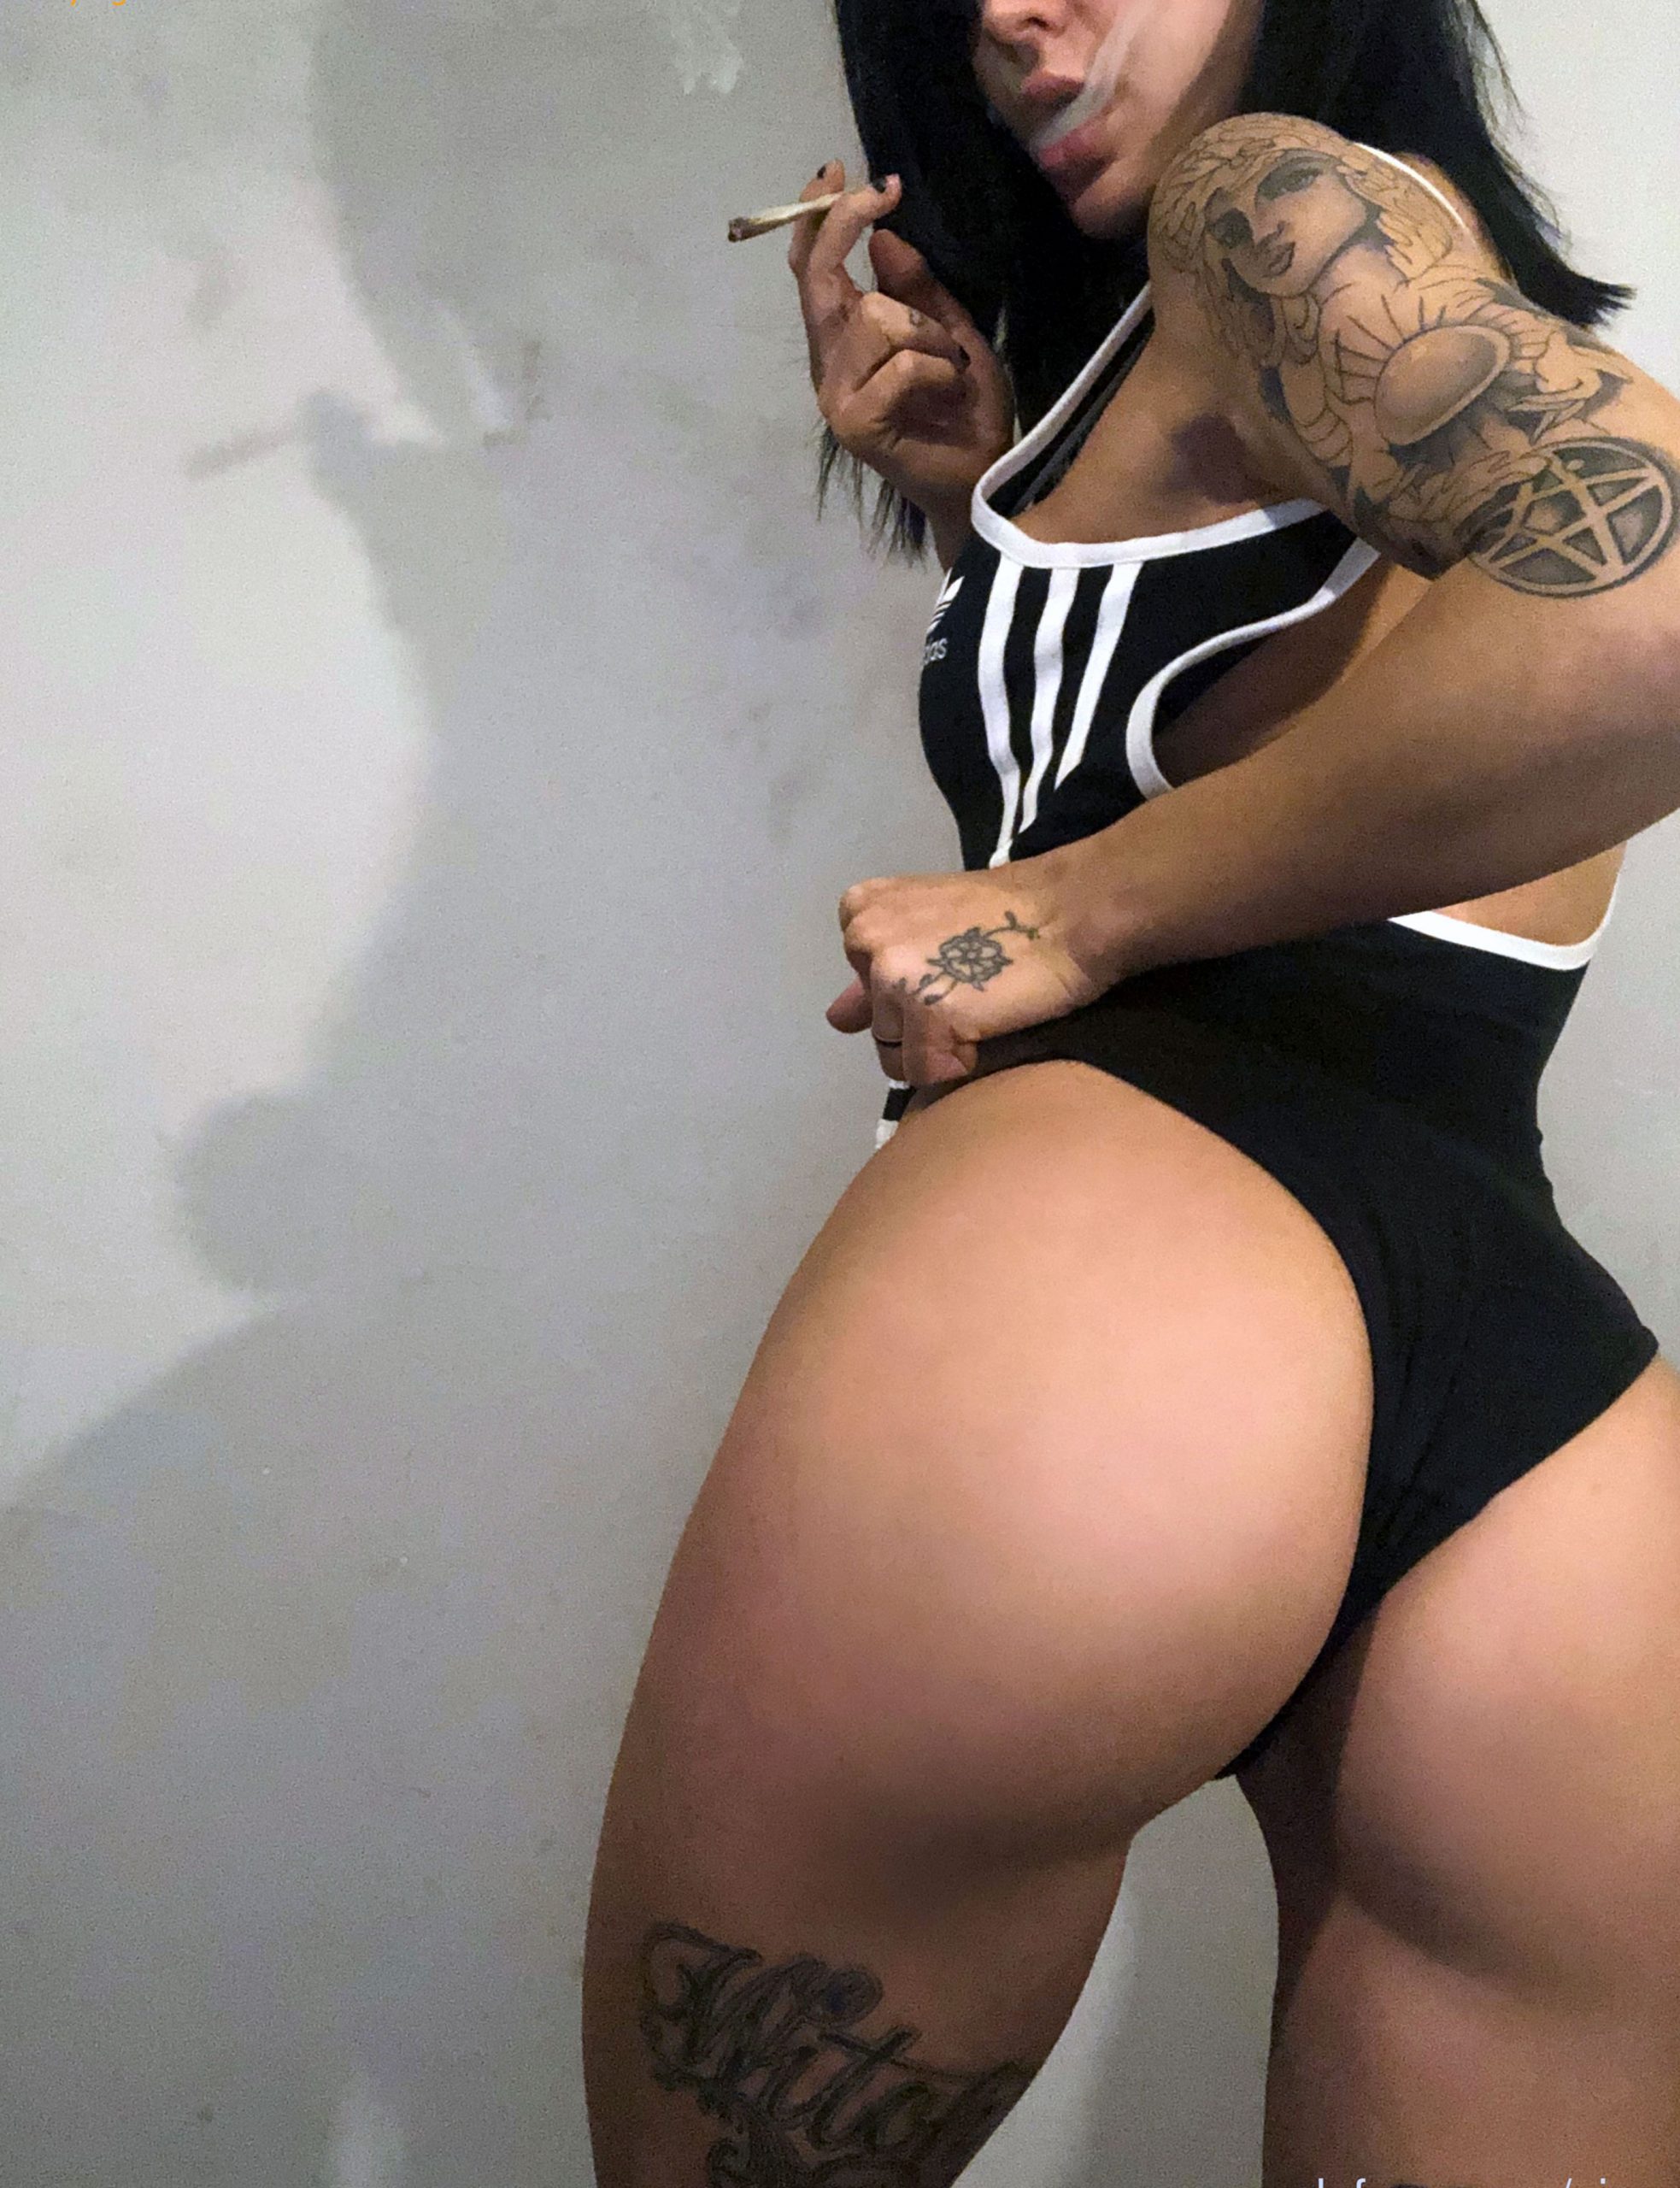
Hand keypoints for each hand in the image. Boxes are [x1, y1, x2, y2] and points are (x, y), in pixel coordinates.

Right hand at [788, 163, 1015, 518]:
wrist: (982, 475)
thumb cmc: (966, 408)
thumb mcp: (952, 330)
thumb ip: (918, 289)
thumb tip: (885, 239)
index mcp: (844, 338)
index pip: (811, 271)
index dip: (816, 219)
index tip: (838, 172)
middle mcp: (830, 363)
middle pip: (817, 278)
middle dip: (843, 224)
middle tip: (883, 191)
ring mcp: (838, 396)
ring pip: (874, 317)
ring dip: (928, 331)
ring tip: (950, 365)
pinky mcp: (857, 426)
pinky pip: (898, 366)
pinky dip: (936, 370)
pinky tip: (949, 391)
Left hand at [827, 855, 1104, 1087]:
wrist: (1071, 913)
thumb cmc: (1010, 919)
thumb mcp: (930, 928)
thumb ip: (875, 973)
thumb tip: (835, 1019)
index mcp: (862, 910)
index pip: (862, 987)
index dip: (909, 990)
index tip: (949, 968)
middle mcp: (865, 939)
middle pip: (879, 1024)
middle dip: (921, 1024)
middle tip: (973, 990)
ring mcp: (891, 978)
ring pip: (897, 1054)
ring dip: (939, 1047)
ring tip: (983, 1008)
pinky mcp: (925, 1015)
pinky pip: (925, 1073)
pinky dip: (959, 1065)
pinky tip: (990, 1027)